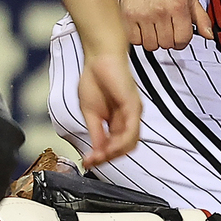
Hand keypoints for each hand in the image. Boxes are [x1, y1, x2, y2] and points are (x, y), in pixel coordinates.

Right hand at [76, 50, 140, 168]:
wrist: (99, 58)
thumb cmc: (95, 80)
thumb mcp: (91, 113)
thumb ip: (96, 132)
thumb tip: (95, 151)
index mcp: (118, 121)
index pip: (115, 146)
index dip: (102, 157)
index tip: (87, 162)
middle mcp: (128, 119)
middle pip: (125, 148)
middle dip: (108, 158)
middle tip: (92, 161)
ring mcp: (133, 113)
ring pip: (130, 143)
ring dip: (114, 153)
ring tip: (98, 157)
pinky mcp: (133, 105)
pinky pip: (131, 130)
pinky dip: (120, 142)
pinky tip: (107, 147)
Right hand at [122, 0, 213, 50]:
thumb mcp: (191, 0)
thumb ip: (203, 19)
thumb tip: (209, 35)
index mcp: (178, 8)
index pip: (183, 40)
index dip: (182, 41)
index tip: (178, 36)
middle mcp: (160, 11)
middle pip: (166, 44)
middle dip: (168, 40)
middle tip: (166, 28)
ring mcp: (143, 15)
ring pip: (150, 45)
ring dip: (153, 40)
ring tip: (154, 27)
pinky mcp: (128, 16)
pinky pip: (135, 40)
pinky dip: (139, 38)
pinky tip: (143, 27)